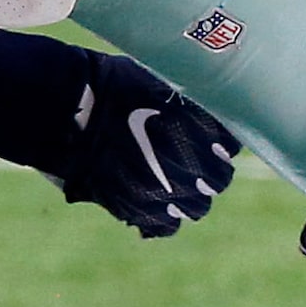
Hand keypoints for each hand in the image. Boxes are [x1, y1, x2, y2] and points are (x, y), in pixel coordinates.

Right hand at [60, 54, 240, 238]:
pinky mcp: (143, 210)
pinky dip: (163, 217)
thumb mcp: (157, 80)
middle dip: (207, 171)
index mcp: (204, 129)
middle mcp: (196, 163)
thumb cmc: (113, 85)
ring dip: (188, 196)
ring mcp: (171, 191)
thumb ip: (182, 101)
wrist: (74, 110)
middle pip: (219, 179)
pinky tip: (152, 202)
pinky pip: (167, 226)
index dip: (217, 142)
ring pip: (198, 207)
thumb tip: (196, 102)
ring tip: (167, 183)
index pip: (231, 144)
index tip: (206, 138)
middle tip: (185, 161)